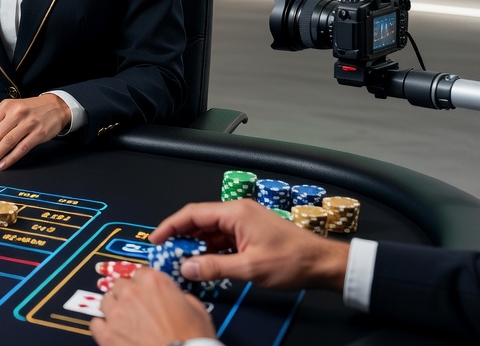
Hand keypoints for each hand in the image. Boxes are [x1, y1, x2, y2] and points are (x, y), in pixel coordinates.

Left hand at [0, 94, 69, 170]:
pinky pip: (22, 148)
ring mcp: (28, 123)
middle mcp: (16, 113)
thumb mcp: (13, 109)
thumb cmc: (32, 110)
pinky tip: (2, 165)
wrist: (57, 106)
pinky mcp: (39, 133)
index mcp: (6, 107)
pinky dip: (10, 158)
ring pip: (6, 142)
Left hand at [91, 269, 215, 345]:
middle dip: (128, 294)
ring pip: (106, 301)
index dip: (145, 283)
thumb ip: (179, 296)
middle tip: (138, 309)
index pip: (140, 272)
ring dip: (114, 308)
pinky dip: (104, 327)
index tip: (147, 291)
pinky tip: (114, 333)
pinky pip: (97, 323)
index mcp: (153, 282)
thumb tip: (175, 298)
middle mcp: (131, 293)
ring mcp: (116, 313)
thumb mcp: (197, 310)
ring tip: (125, 321)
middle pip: (120, 284)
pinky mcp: (107, 335)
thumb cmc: (192, 340)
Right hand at [149, 200, 349, 290]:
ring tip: (184, 263)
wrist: (322, 264)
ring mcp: (245, 223)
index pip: (193, 214)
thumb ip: (215, 267)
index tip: (156, 239)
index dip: (171, 226)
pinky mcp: (251, 234)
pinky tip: (206, 264)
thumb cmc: (292, 260)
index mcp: (236, 212)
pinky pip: (223, 239)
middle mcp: (239, 213)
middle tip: (167, 255)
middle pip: (200, 221)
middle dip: (182, 238)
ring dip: (197, 246)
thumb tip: (188, 267)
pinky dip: (212, 250)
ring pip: (211, 231)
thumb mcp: (250, 267)